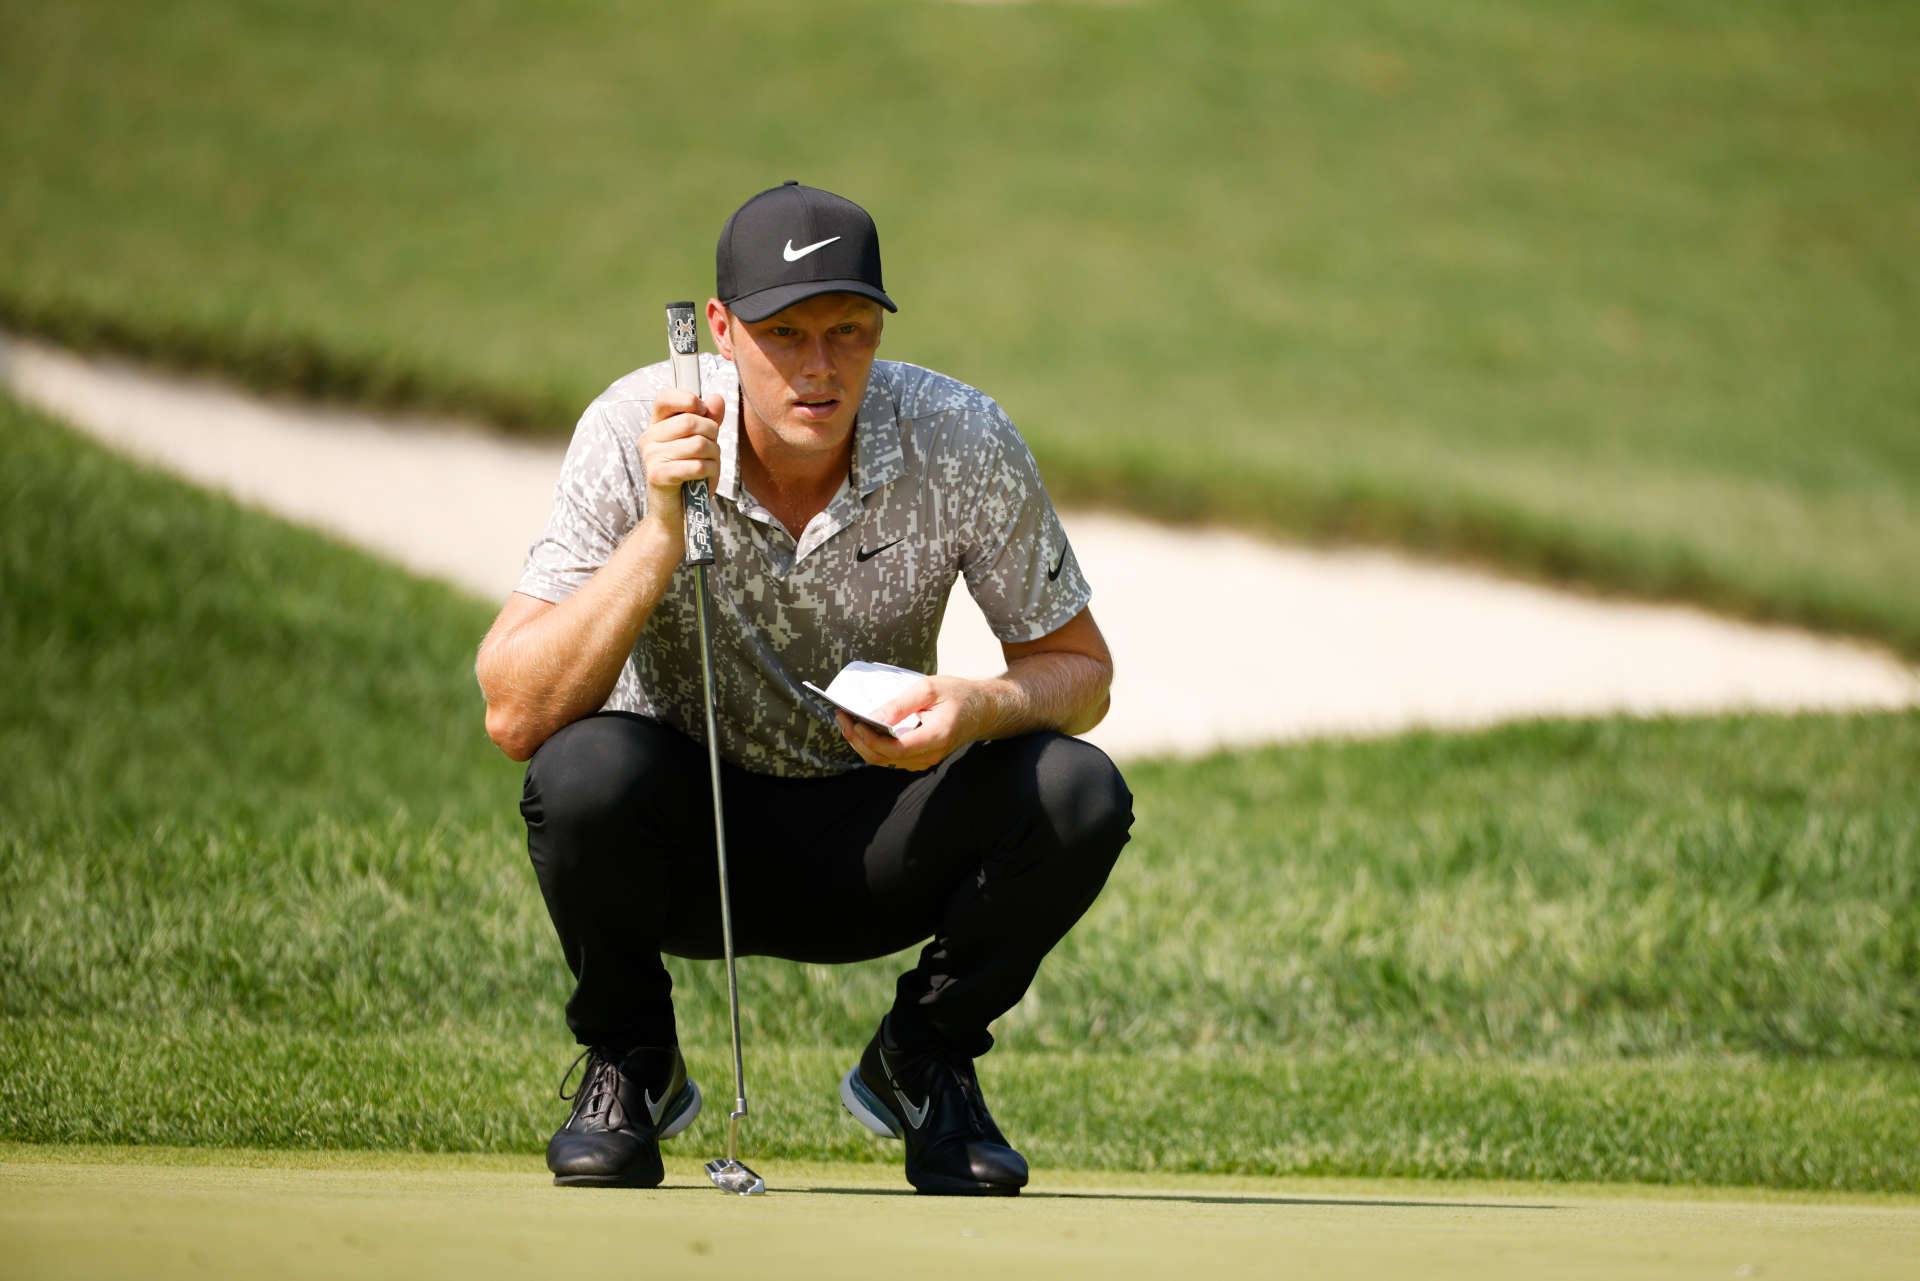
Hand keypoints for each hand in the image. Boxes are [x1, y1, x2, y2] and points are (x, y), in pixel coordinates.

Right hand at [640, 388, 724, 535]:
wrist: (677, 514)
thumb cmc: (690, 476)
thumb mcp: (702, 443)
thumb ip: (709, 419)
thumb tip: (717, 398)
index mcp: (656, 425)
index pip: (666, 397)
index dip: (690, 400)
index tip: (703, 413)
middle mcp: (649, 438)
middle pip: (691, 420)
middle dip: (712, 434)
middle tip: (711, 449)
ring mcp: (651, 456)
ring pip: (699, 444)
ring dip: (714, 456)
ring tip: (708, 465)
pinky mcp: (658, 476)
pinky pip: (696, 465)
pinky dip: (709, 471)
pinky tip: (705, 477)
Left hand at [835, 675, 992, 771]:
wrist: (982, 710)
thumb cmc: (959, 695)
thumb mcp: (929, 689)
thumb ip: (900, 705)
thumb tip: (872, 716)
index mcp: (935, 737)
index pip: (895, 749)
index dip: (869, 738)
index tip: (854, 720)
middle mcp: (929, 755)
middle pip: (884, 758)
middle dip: (858, 739)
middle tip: (842, 717)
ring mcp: (924, 760)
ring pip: (884, 761)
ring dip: (862, 743)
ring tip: (848, 721)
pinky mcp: (919, 758)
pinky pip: (891, 758)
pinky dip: (873, 745)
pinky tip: (864, 729)